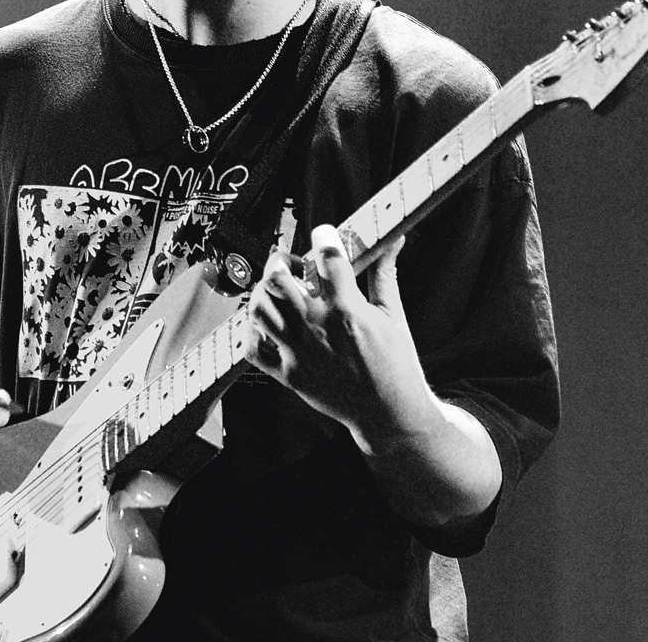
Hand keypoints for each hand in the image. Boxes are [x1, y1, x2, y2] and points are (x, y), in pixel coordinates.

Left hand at [246, 225, 439, 453]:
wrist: (387, 414)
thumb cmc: (395, 366)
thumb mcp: (393, 316)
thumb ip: (384, 275)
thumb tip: (393, 241)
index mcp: (347, 311)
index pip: (327, 258)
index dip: (323, 236)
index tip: (323, 233)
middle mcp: (317, 329)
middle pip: (279, 279)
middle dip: (280, 260)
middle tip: (289, 261)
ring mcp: (298, 353)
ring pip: (260, 308)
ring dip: (263, 291)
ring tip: (276, 289)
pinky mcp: (287, 374)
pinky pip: (252, 346)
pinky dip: (253, 329)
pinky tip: (269, 322)